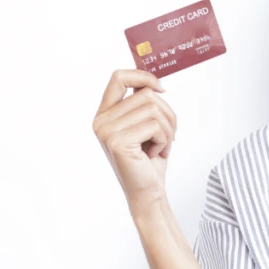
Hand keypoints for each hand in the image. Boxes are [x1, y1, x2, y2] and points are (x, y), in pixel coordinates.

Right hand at [92, 69, 176, 209]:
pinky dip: (164, 140)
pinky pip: (154, 125)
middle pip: (146, 94)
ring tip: (160, 146)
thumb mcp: (145, 125)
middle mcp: (101, 121)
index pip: (119, 77)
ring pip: (153, 108)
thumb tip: (154, 82)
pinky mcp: (118, 142)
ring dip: (167, 129)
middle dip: (167, 114)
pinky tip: (154, 154)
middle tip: (167, 136)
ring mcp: (107, 131)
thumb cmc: (148, 160)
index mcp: (105, 114)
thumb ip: (143, 103)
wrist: (147, 192)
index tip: (161, 89)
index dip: (143, 76)